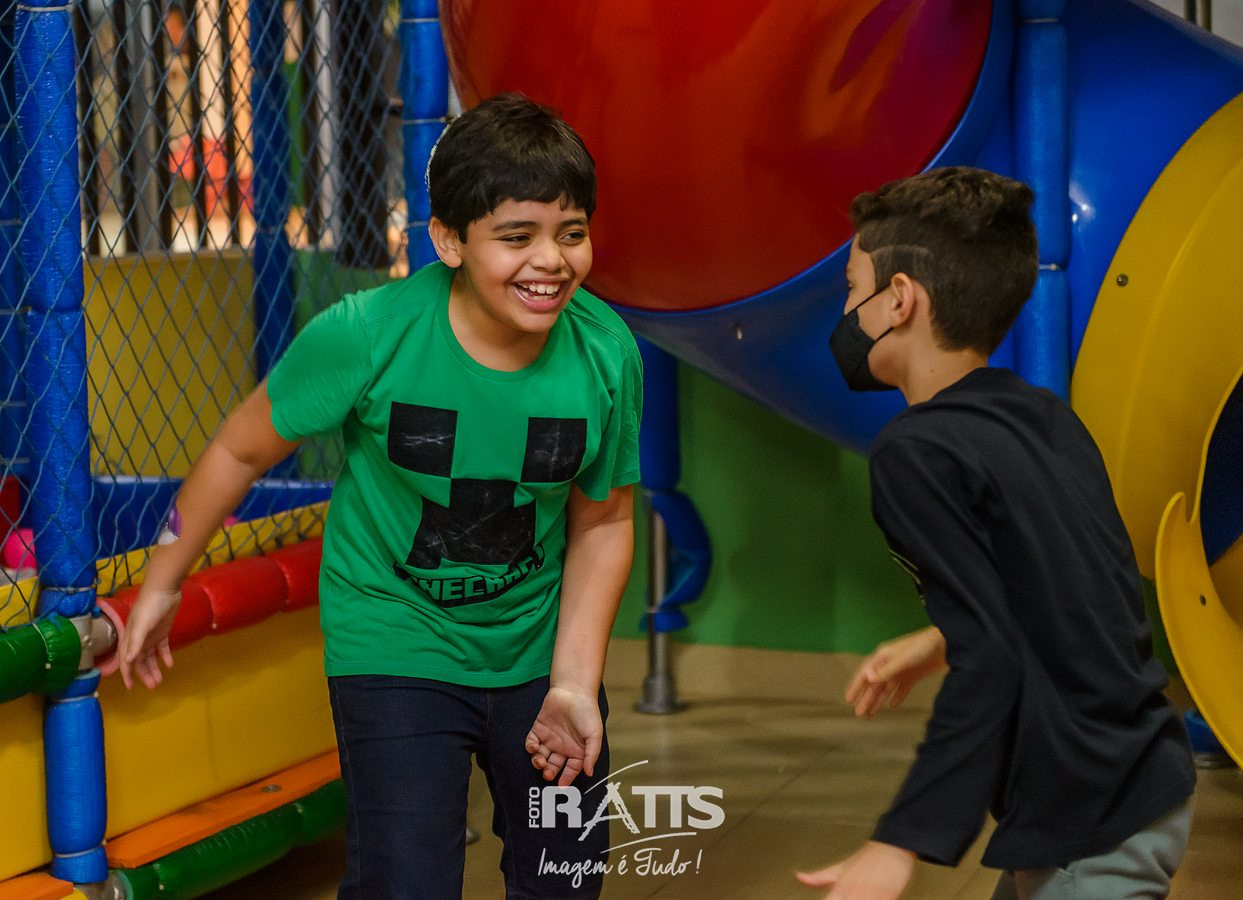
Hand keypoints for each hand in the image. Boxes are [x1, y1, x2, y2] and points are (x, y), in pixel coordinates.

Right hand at [117, 583, 181, 689]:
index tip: (131, 687)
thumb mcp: (142, 625)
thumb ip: (135, 642)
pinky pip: (163, 648)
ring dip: (154, 668)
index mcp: (130, 638)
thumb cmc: (150, 606)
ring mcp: (151, 635)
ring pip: (151, 656)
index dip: (127, 674)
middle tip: (154, 686)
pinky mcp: (163, 631)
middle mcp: (139, 639)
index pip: (127, 660)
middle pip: (140, 661)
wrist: (165, 589)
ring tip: (160, 680)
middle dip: (145, 674)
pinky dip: (165, 656)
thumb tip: (128, 661)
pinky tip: (170, 664)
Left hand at [524, 685, 601, 786]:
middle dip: (549, 772)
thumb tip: (589, 773)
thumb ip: (592, 755)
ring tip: (540, 761)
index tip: (561, 785)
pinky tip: (534, 748)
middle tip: (547, 774)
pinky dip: (531, 748)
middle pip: (554, 766)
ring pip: (541, 757)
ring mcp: (550, 738)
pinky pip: (532, 743)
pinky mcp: (539, 729)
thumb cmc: (587, 711)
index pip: (571, 770)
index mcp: (577, 750)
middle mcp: (563, 746)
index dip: (566, 778)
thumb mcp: (594, 735)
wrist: (573, 691)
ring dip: (539, 763)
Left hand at [796, 841, 915, 898]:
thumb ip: (818, 877)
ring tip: (860, 896)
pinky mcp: (886, 894)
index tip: (831, 899)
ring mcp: (869, 893)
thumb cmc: (865, 859)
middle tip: (850, 896)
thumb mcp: (839, 868)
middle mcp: (852, 892)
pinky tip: (875, 898)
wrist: (891, 845)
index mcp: (839, 887)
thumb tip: (798, 876)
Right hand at [846, 626, 945, 716]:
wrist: (947, 645)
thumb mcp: (902, 659)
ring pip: (886, 688)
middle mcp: (889, 664)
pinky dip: (897, 697)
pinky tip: (893, 706)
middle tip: (858, 713)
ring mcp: (902, 670)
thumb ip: (886, 670)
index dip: (856, 686)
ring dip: (878, 700)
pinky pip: (901, 688)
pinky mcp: (914, 675)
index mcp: (883, 657)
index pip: (865, 673)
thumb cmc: (922, 648)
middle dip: (866, 698)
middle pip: (875, 684)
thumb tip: (868, 679)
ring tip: (871, 714)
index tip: (848, 699)